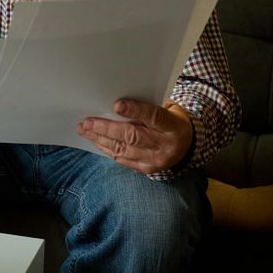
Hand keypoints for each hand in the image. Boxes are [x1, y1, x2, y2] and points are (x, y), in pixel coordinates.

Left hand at [78, 99, 193, 173]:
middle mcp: (165, 145)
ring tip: (85, 129)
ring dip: (100, 139)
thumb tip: (117, 103)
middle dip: (107, 128)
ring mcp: (156, 160)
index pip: (154, 117)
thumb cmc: (172, 120)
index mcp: (173, 126)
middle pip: (133, 136)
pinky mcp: (147, 169)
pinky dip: (106, 148)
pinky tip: (95, 139)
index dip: (135, 111)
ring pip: (123, 149)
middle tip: (88, 122)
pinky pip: (122, 159)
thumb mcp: (168, 109)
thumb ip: (147, 106)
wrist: (187, 145)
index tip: (116, 105)